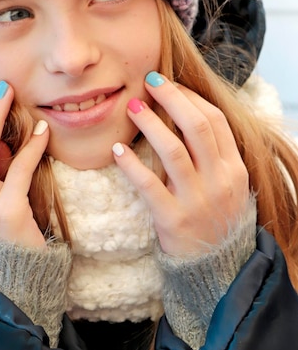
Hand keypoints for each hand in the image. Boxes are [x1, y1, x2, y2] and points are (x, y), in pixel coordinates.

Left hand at [113, 73, 249, 254]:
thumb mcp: (227, 185)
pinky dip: (131, 165)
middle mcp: (219, 181)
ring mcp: (197, 200)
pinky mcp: (173, 219)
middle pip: (196, 127)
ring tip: (131, 107)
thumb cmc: (215, 218)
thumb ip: (213, 155)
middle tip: (149, 81)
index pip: (214, 121)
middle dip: (172, 98)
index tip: (168, 85)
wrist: (216, 267)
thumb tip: (184, 115)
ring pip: (173, 151)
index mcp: (233, 168)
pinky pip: (149, 185)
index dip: (190, 98)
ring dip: (150, 124)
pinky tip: (117, 150)